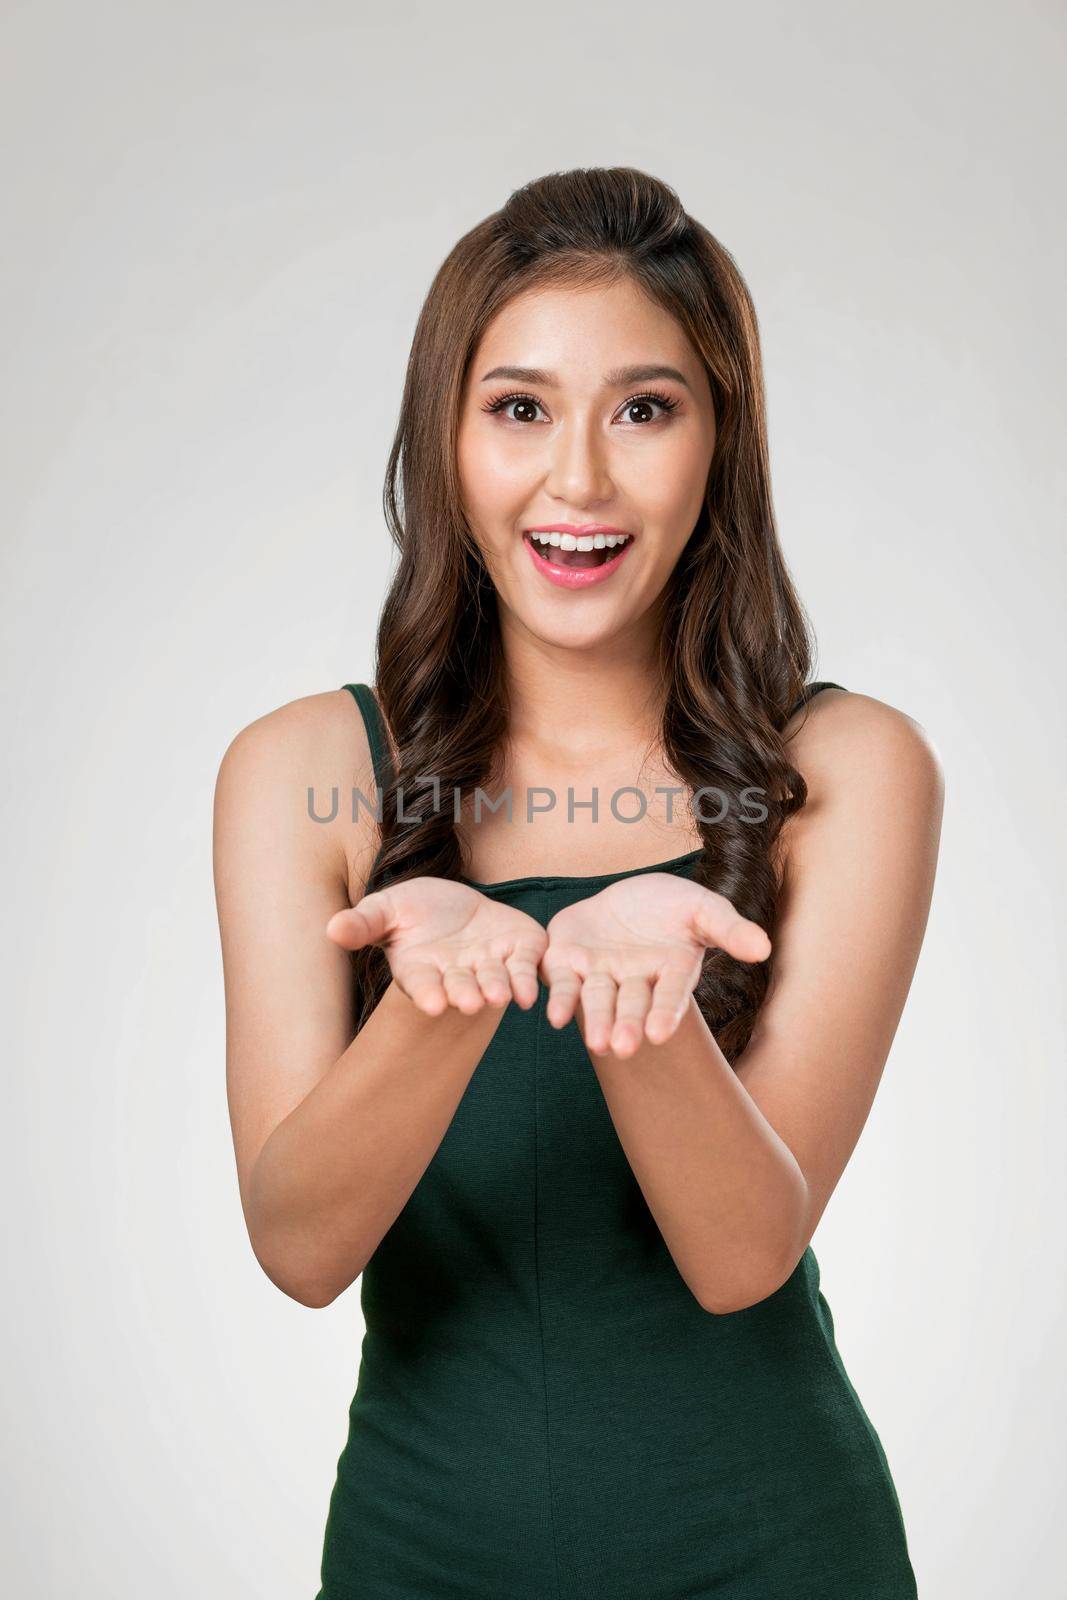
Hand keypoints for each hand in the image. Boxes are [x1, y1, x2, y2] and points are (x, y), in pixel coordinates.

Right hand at [326, 876, 547, 1016]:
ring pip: (494, 981)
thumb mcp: (384, 910)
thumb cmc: (412, 911)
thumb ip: (362, 923)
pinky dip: (527, 978)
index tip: (431, 1004)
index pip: (422, 984)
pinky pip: (524, 967)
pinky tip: (531, 991)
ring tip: (499, 997)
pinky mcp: (518, 951)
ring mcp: (488, 965)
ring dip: (497, 989)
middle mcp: (456, 974)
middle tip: (470, 1003)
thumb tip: (331, 929)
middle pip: (460, 987)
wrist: (454, 904)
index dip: (426, 994)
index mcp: (421, 969)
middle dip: (465, 994)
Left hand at [539, 873, 770, 1056]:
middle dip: (627, 1026)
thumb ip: (728, 929)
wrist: (626, 896)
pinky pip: (564, 984)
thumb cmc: (671, 906)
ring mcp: (599, 975)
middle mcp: (633, 982)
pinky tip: (555, 1017)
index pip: (668, 995)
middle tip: (622, 1048)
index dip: (664, 1013)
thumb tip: (763, 949)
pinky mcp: (567, 963)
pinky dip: (560, 1001)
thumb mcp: (702, 909)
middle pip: (630, 1005)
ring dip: (596, 1022)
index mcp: (668, 972)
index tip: (658, 1033)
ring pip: (596, 1001)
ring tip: (597, 1043)